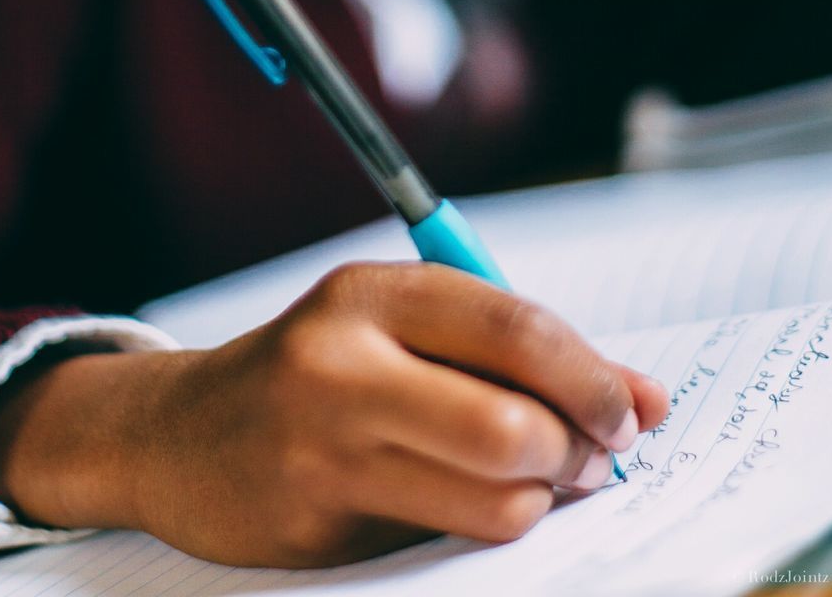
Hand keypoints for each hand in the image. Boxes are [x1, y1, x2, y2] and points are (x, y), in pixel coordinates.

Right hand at [0, 264, 667, 567]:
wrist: (181, 433)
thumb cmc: (321, 369)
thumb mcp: (402, 329)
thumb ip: (519, 354)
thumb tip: (650, 401)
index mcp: (373, 293)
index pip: (517, 329)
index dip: (595, 377)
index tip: (633, 413)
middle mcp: (342, 362)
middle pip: (511, 422)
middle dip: (578, 451)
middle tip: (592, 459)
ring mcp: (323, 448)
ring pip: (491, 496)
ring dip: (541, 499)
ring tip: (537, 482)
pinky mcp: (316, 524)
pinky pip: (446, 538)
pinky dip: (490, 526)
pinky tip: (476, 503)